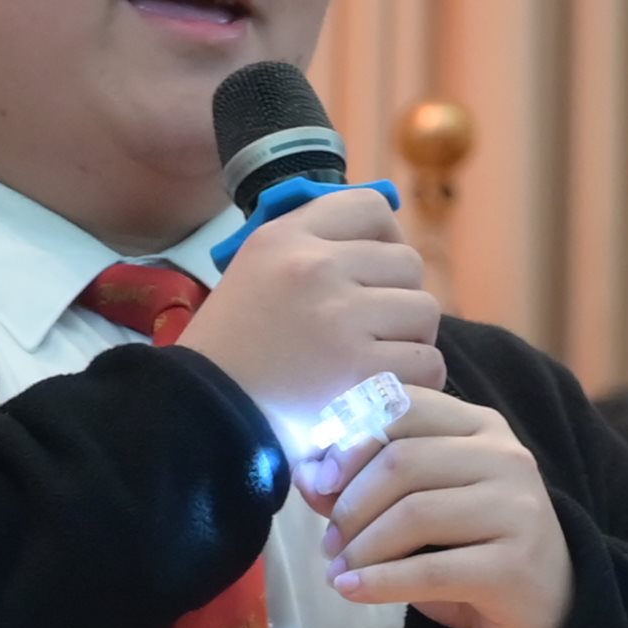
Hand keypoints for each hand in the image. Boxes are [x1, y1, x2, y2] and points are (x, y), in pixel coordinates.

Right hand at [181, 184, 439, 434]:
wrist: (201, 419)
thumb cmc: (231, 354)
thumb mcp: (254, 275)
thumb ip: (309, 251)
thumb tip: (385, 242)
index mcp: (284, 238)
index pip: (371, 208)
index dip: (388, 238)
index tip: (376, 272)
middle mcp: (313, 267)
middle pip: (408, 263)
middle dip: (399, 299)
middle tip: (374, 332)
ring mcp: (339, 318)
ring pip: (424, 311)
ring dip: (410, 341)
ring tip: (376, 365)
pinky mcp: (360, 370)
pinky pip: (426, 361)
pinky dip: (415, 382)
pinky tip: (384, 393)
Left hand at [313, 392, 573, 627]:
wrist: (544, 610)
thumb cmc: (471, 550)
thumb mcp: (415, 510)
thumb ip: (362, 486)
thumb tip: (307, 476)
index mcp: (481, 427)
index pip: (405, 406)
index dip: (351, 439)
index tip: (321, 480)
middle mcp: (507, 457)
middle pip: (403, 461)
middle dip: (350, 504)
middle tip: (329, 542)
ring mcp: (517, 509)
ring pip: (414, 514)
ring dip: (361, 548)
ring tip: (338, 571)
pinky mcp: (515, 566)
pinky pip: (430, 569)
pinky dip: (379, 582)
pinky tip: (351, 591)